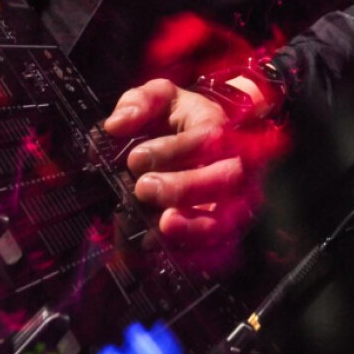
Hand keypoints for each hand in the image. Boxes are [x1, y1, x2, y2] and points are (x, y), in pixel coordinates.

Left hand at [102, 78, 286, 271]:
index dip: (174, 150)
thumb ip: (138, 103)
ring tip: (160, 227)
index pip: (209, 138)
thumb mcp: (161, 97)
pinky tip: (166, 251)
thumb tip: (116, 125)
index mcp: (219, 127)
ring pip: (228, 219)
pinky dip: (194, 255)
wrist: (212, 140)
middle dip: (184, 187)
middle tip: (144, 188)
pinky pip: (221, 250)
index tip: (135, 158)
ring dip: (194, 227)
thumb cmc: (182, 121)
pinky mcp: (228, 230)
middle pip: (226, 179)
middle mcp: (237, 165)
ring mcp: (237, 201)